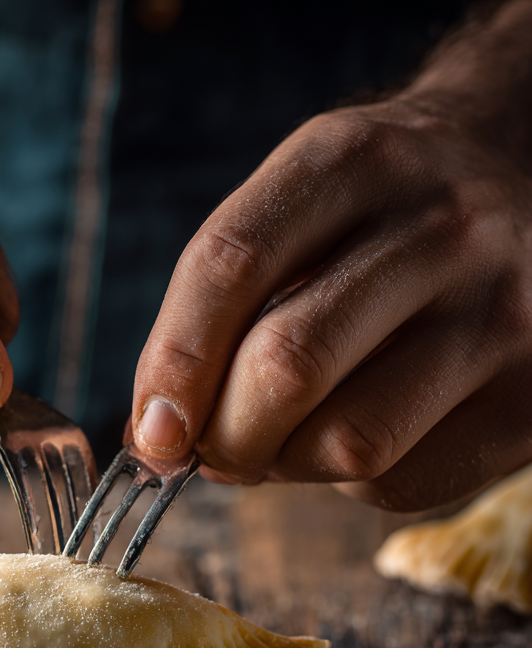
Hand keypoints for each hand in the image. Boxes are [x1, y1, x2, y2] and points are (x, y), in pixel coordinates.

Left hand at [132, 2, 531, 509]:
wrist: (521, 180)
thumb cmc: (373, 224)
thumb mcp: (296, 211)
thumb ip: (219, 305)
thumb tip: (159, 436)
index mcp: (348, 163)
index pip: (229, 265)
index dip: (173, 365)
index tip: (152, 432)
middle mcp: (439, 228)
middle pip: (285, 367)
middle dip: (223, 435)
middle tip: (213, 448)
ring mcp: (502, 312)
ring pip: (347, 441)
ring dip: (284, 465)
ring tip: (282, 441)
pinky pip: (403, 483)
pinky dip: (350, 484)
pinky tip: (358, 436)